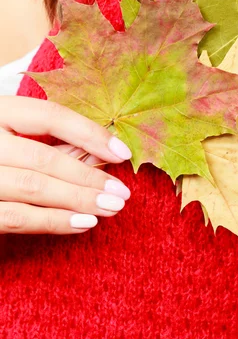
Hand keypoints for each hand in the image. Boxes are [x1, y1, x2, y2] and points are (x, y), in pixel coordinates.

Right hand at [0, 96, 131, 234]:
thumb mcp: (12, 136)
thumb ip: (49, 142)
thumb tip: (102, 153)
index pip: (50, 115)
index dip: (90, 133)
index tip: (123, 152)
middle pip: (44, 156)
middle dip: (89, 177)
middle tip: (122, 194)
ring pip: (33, 188)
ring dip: (78, 201)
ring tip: (110, 209)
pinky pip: (17, 217)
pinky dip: (54, 222)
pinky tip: (83, 224)